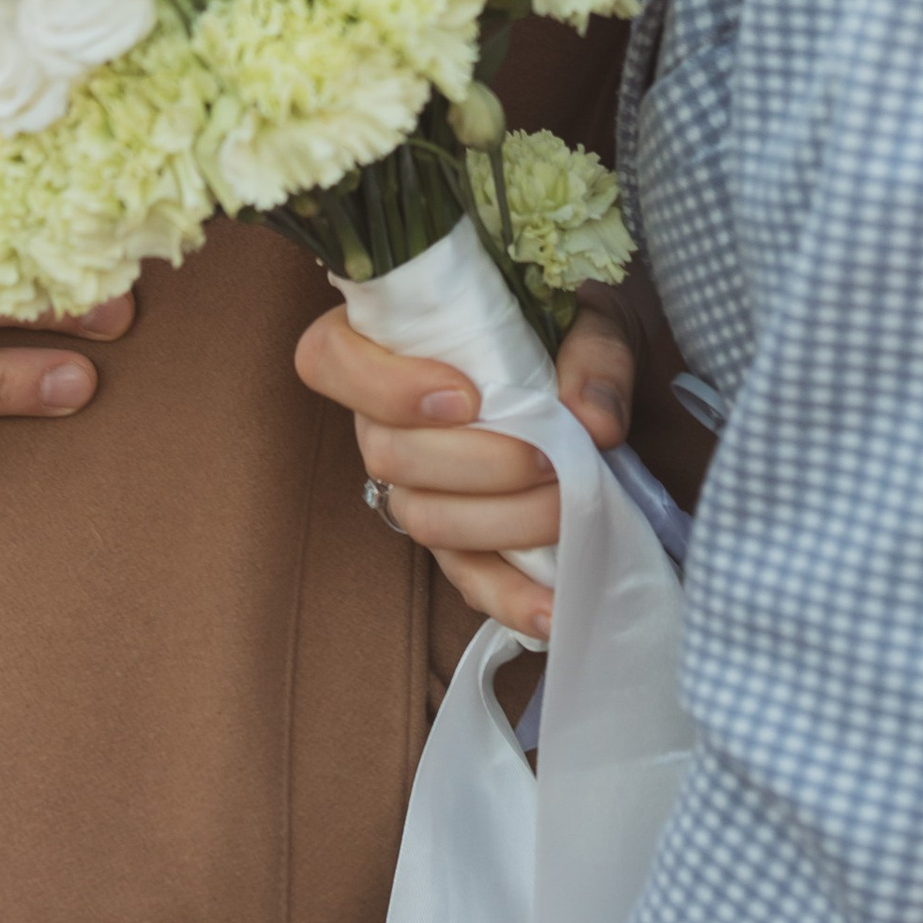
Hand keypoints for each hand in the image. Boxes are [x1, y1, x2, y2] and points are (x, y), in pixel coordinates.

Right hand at [292, 298, 637, 642]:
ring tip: (569, 506)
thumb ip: (592, 354)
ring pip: (423, 518)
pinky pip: (466, 579)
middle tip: (550, 456)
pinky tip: (554, 607)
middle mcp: (382, 417)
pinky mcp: (455, 540)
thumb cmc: (566, 326)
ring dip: (501, 520)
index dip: (384, 386)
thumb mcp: (587, 316)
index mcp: (385, 339)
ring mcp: (413, 486)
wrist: (589, 374)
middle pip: (388, 454)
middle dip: (478, 464)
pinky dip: (510, 597)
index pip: (330, 358)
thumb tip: (592, 421)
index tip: (466, 396)